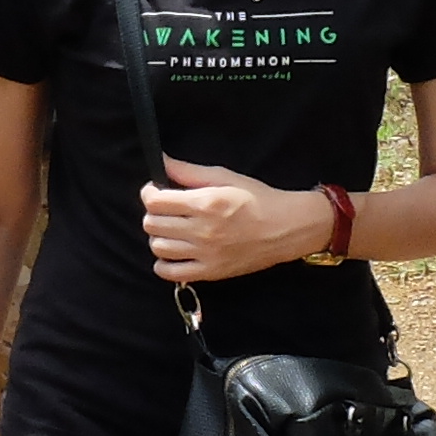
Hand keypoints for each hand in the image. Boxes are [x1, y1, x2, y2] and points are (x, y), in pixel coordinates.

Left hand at [138, 156, 328, 283]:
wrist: (286, 227)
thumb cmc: (257, 198)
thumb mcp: (224, 177)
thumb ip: (189, 171)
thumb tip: (161, 161)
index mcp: (204, 203)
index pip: (155, 201)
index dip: (149, 193)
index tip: (156, 191)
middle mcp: (202, 230)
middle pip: (152, 224)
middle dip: (154, 213)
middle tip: (166, 210)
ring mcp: (205, 254)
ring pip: (158, 247)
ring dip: (159, 236)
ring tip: (171, 230)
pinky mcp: (210, 272)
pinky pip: (171, 273)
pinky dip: (163, 264)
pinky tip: (172, 253)